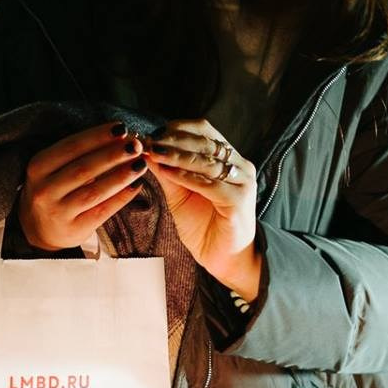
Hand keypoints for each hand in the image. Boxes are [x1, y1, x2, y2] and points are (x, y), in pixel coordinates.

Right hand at [17, 122, 148, 251]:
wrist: (42, 229)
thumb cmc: (56, 189)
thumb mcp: (56, 168)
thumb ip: (83, 153)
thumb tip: (121, 136)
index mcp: (38, 167)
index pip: (71, 147)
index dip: (97, 136)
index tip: (121, 128)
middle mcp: (44, 190)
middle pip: (84, 168)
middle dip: (113, 155)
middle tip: (136, 145)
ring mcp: (57, 212)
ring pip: (94, 191)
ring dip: (121, 176)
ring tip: (141, 163)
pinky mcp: (73, 230)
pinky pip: (102, 211)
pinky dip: (121, 197)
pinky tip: (136, 185)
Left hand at [147, 119, 260, 298]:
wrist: (224, 259)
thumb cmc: (204, 226)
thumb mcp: (179, 194)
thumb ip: (166, 172)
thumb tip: (145, 149)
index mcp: (228, 159)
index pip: (204, 131)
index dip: (177, 128)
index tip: (150, 132)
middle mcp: (239, 166)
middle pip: (205, 141)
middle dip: (173, 139)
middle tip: (147, 139)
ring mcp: (241, 183)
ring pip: (206, 161)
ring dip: (176, 154)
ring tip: (152, 152)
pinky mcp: (238, 202)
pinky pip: (209, 184)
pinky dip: (185, 176)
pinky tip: (166, 172)